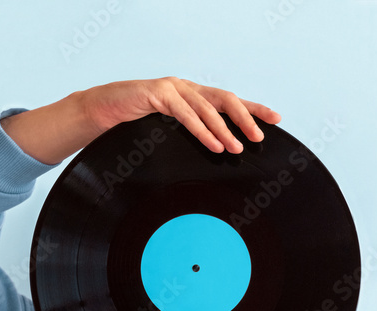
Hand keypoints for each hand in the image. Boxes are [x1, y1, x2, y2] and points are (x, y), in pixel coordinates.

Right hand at [80, 77, 281, 152]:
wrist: (100, 110)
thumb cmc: (133, 123)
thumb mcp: (167, 132)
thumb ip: (190, 136)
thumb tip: (215, 156)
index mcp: (193, 96)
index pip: (229, 101)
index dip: (254, 108)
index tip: (276, 118)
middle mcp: (187, 88)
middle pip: (225, 99)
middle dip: (246, 117)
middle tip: (259, 137)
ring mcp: (173, 88)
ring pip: (207, 107)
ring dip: (225, 129)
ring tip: (237, 148)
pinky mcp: (157, 93)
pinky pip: (185, 113)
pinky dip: (202, 129)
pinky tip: (214, 144)